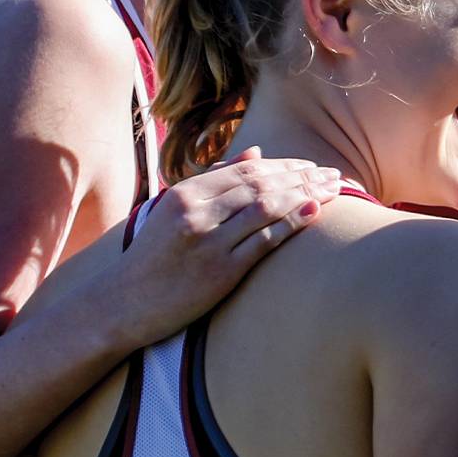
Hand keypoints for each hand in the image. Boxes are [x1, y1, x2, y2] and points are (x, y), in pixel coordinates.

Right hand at [102, 149, 340, 348]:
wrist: (122, 303)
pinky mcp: (219, 271)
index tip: (312, 166)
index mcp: (185, 193)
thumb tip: (255, 154)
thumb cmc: (153, 257)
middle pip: (261, 184)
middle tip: (335, 175)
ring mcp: (208, 241)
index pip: (246, 171)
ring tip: (334, 191)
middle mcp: (196, 212)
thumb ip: (214, 180)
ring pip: (265, 208)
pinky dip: (291, 225)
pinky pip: (263, 242)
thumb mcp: (175, 210)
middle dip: (303, 177)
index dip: (285, 166)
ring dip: (305, 195)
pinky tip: (313, 213)